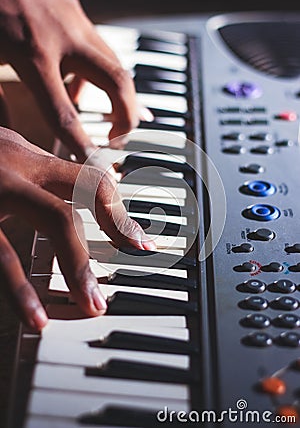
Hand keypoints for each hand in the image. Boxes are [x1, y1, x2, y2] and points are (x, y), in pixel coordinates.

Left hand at [0, 0, 139, 160]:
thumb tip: (8, 131)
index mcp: (32, 54)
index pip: (65, 113)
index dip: (83, 145)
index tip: (95, 167)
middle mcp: (64, 37)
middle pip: (118, 84)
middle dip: (127, 119)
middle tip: (118, 141)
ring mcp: (75, 19)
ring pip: (117, 66)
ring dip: (121, 98)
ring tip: (111, 122)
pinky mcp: (75, 10)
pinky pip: (100, 49)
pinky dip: (99, 74)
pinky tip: (83, 85)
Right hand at [0, 127, 154, 330]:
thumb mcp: (1, 160)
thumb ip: (33, 179)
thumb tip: (70, 211)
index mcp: (23, 153)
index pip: (90, 181)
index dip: (119, 216)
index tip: (140, 245)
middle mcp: (9, 164)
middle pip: (69, 205)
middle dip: (92, 253)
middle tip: (102, 298)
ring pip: (42, 225)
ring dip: (66, 272)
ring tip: (81, 310)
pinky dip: (16, 288)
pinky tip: (31, 317)